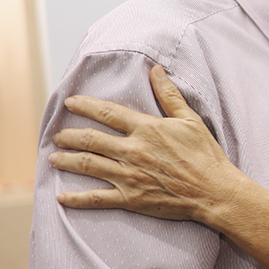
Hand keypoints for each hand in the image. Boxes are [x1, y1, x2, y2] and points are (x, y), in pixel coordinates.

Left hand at [50, 65, 244, 223]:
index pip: (107, 113)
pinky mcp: (131, 198)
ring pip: (88, 165)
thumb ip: (169, 95)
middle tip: (58, 135)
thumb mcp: (191, 121)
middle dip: (69, 136)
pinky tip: (61, 198)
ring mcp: (129, 175)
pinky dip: (77, 199)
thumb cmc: (206, 156)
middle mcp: (132, 150)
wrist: (214, 191)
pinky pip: (97, 198)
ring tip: (54, 158)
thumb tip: (156, 70)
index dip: (85, 106)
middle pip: (90, 139)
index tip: (70, 102)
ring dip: (67, 160)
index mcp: (146, 129)